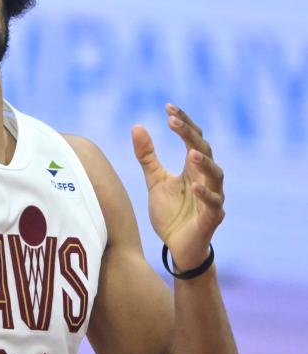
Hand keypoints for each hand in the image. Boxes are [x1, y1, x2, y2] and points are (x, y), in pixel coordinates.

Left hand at [132, 104, 225, 271]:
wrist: (177, 247)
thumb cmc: (171, 212)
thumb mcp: (155, 180)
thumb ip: (147, 156)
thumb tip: (138, 126)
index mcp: (193, 168)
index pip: (193, 139)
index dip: (183, 123)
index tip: (168, 107)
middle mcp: (206, 179)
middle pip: (204, 150)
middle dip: (190, 135)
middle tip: (174, 120)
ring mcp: (212, 198)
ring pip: (215, 176)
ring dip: (204, 163)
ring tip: (191, 151)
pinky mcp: (212, 218)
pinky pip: (213, 204)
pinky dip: (205, 194)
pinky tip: (193, 185)